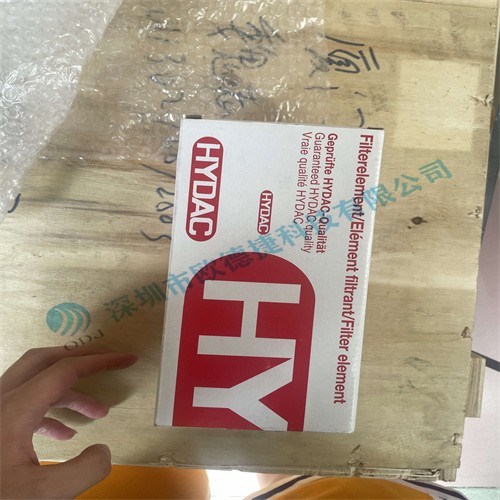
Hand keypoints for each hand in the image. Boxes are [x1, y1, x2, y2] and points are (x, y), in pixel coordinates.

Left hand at [0, 346, 137, 498]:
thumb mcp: (39, 495)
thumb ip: (82, 472)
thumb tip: (104, 451)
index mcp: (16, 407)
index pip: (66, 369)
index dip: (101, 361)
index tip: (128, 359)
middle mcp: (3, 399)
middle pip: (46, 360)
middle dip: (82, 359)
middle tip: (109, 364)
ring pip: (37, 383)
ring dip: (70, 392)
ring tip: (99, 412)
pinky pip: (27, 405)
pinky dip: (53, 411)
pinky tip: (66, 435)